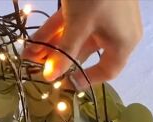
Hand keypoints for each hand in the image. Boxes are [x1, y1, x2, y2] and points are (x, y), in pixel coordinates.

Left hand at [24, 0, 142, 87]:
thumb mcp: (79, 25)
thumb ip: (64, 52)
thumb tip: (50, 77)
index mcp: (124, 42)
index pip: (109, 71)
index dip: (86, 80)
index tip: (63, 83)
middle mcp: (117, 32)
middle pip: (86, 53)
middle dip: (59, 59)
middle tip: (36, 68)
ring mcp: (106, 16)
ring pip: (77, 36)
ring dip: (53, 45)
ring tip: (29, 53)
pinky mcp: (94, 3)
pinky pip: (74, 22)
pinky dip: (57, 30)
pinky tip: (35, 39)